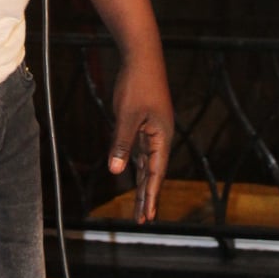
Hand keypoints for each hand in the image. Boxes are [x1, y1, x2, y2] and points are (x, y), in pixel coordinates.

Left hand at [107, 48, 173, 224]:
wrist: (141, 57)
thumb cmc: (137, 85)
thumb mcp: (127, 116)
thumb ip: (122, 144)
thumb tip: (117, 171)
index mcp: (161, 137)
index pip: (156, 173)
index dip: (151, 195)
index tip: (148, 217)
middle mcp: (159, 137)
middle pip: (153, 172)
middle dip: (148, 196)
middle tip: (144, 219)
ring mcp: (151, 130)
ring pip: (146, 163)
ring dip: (142, 183)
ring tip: (140, 205)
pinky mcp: (142, 122)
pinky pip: (139, 149)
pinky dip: (136, 164)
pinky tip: (131, 174)